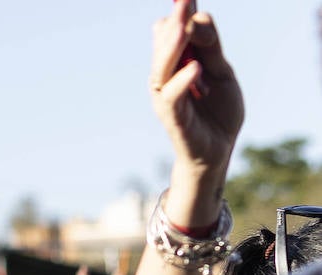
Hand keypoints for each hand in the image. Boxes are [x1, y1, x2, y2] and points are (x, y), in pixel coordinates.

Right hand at [150, 2, 243, 182]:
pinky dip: (182, 82)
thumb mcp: (221, 72)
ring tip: (186, 26)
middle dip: (175, 23)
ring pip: (162, 68)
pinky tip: (195, 68)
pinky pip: (171, 97)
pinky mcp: (172, 117)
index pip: (171, 33)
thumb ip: (211, 48)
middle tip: (184, 1)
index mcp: (175, 64)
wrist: (219, 148)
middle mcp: (164, 78)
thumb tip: (198, 18)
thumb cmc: (217, 111)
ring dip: (173, 46)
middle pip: (165, 46)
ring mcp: (165, 97)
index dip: (180, 15)